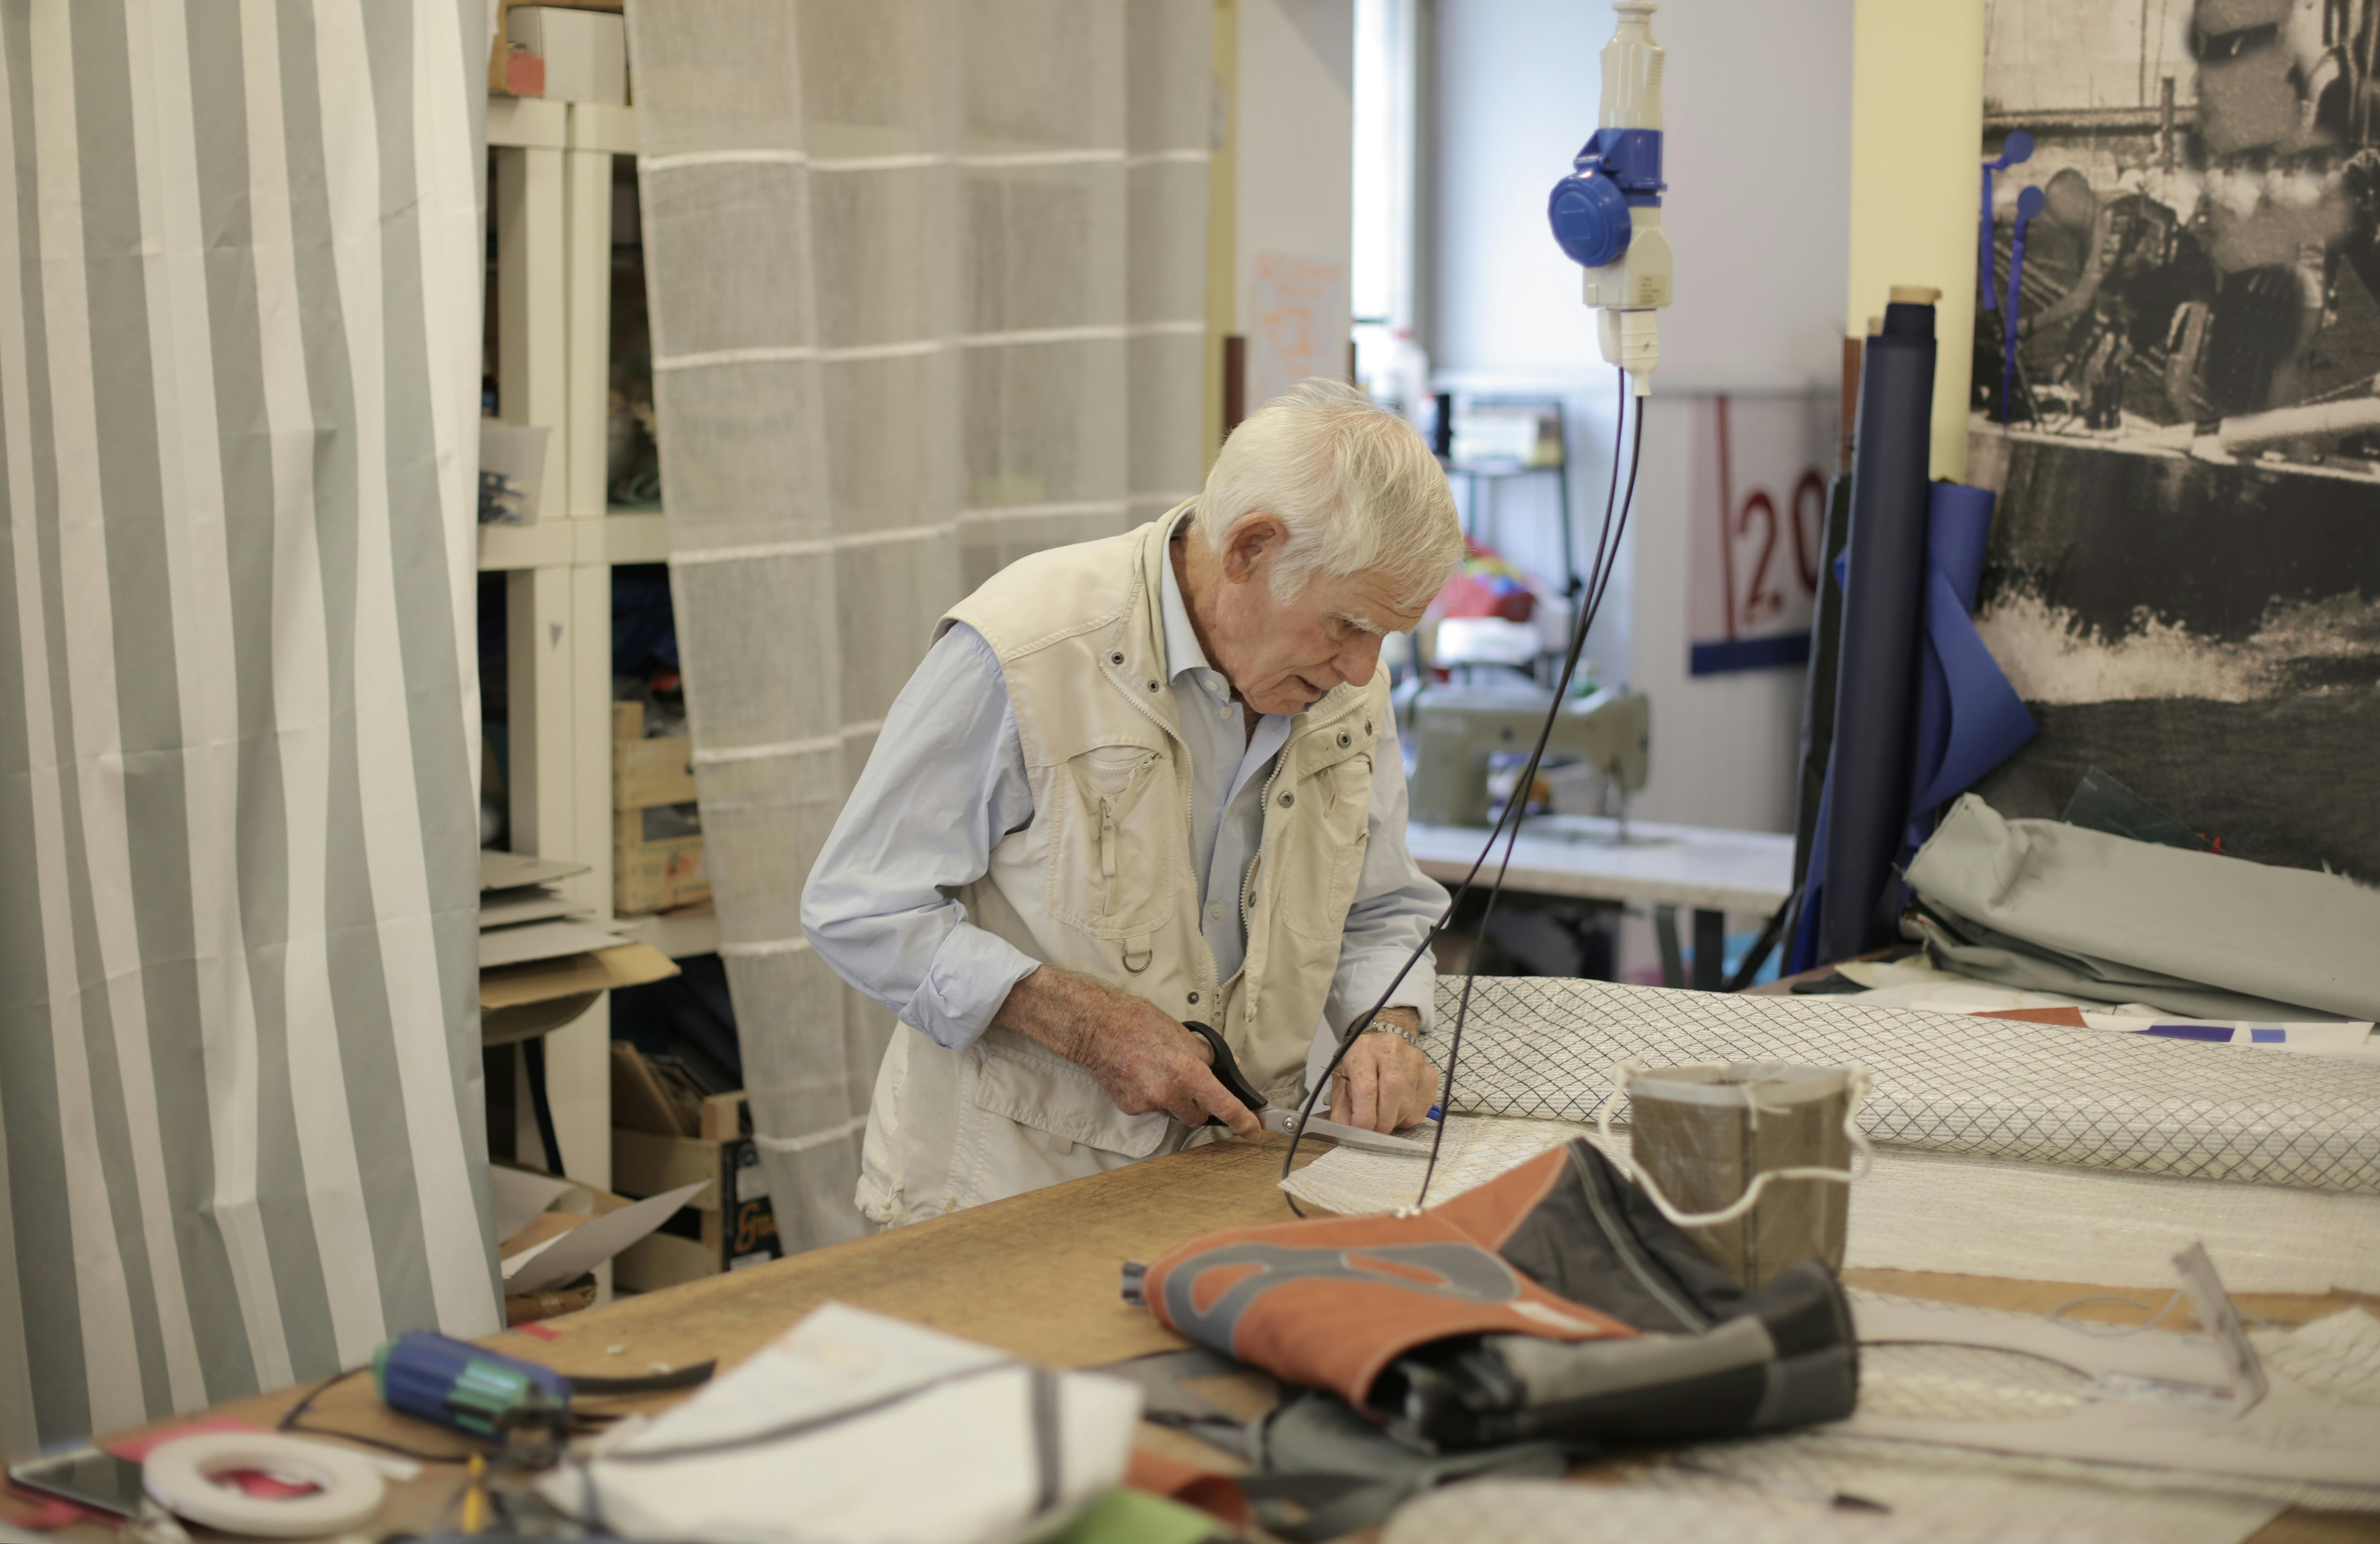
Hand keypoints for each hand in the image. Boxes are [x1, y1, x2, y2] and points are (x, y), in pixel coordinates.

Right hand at [992, 968, 1261, 1137]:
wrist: (1095, 1027)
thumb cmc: (1136, 1022)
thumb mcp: (1180, 1032)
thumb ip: (1206, 1054)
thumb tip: (1225, 1065)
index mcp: (1186, 1072)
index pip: (1222, 1104)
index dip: (1241, 1120)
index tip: (1252, 1130)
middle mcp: (1168, 1093)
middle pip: (1196, 1116)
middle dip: (1198, 1105)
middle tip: (1189, 1084)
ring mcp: (1147, 1103)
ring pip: (1172, 1112)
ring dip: (1173, 1099)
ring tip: (1157, 1072)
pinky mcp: (1130, 1107)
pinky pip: (1150, 1108)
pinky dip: (1151, 1097)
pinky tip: (1141, 1076)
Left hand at [1328, 1010, 1439, 1132]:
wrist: (1383, 1049)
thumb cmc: (1361, 1069)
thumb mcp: (1343, 1084)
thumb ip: (1342, 1109)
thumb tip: (1348, 1133)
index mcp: (1363, 1049)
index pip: (1366, 1085)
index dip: (1364, 1114)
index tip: (1361, 1130)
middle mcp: (1391, 1049)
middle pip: (1392, 1091)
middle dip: (1382, 1120)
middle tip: (1375, 1131)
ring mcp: (1414, 1060)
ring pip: (1408, 1104)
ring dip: (1394, 1120)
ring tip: (1384, 1116)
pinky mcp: (1430, 1074)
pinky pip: (1421, 1108)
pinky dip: (1408, 1118)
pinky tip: (1398, 1109)